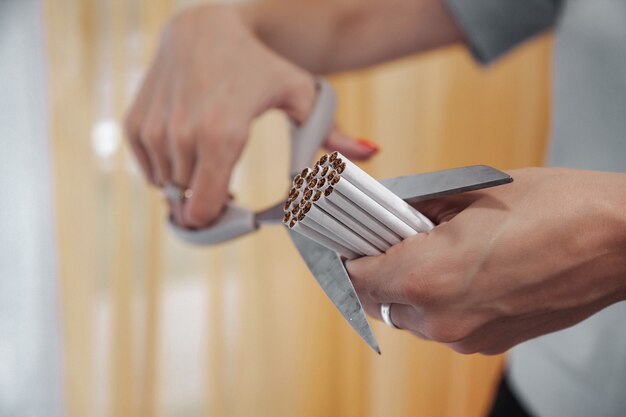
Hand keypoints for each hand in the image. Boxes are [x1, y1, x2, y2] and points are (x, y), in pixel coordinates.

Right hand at [125, 5, 377, 227]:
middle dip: (208, 204)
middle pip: (189, 202)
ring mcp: (154, 128)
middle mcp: (181, 134)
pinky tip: (188, 150)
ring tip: (211, 163)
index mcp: (223, 134)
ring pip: (167, 188)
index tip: (236, 213)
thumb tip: (372, 151)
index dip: (220, 222)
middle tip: (229, 190)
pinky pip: (148, 170)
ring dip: (188, 186)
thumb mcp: (301, 95)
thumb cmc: (259, 65)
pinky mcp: (135, 122)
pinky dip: (166, 170)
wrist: (206, 28)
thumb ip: (332, 132)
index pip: (206, 209)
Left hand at [346, 168, 625, 353]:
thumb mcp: (472, 192)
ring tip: (424, 252)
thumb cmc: (556, 207)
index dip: (344, 258)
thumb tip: (391, 209)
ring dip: (405, 288)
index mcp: (426, 276)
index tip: (344, 242)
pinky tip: (457, 271)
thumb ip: (418, 207)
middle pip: (378, 300)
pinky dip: (437, 301)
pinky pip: (444, 325)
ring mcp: (467, 336)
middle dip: (373, 272)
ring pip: (410, 316)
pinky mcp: (491, 342)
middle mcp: (440, 317)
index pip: (355, 276)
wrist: (623, 240)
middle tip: (381, 241)